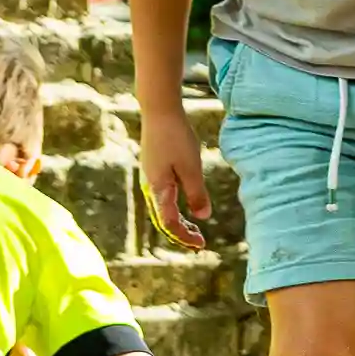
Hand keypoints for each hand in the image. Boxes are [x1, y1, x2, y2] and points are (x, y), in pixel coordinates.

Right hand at [137, 103, 209, 249]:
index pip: (170, 223)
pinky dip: (174, 207)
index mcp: (158, 189)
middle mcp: (150, 187)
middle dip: (181, 233)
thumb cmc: (176, 137)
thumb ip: (197, 193)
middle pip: (163, 219)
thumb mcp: (191, 167)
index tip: (201, 244)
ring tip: (193, 229)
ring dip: (177, 221)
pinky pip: (162, 196)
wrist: (159, 111)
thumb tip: (203, 216)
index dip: (185, 236)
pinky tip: (185, 203)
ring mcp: (150, 177)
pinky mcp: (154, 169)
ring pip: (162, 208)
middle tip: (199, 242)